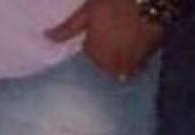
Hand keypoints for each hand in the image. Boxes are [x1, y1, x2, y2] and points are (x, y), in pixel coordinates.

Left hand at [46, 0, 164, 79]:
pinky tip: (136, 39)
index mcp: (96, 57)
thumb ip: (67, 29)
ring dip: (120, 56)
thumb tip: (45, 37)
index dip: (93, 40)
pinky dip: (135, 56)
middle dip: (106, 52)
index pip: (90, 57)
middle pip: (106, 65)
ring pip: (122, 67)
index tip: (98, 26)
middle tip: (111, 29)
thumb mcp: (85, 13)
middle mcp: (114, 67)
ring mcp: (133, 65)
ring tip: (123, 35)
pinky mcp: (149, 59)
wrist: (147, 2)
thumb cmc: (112, 4)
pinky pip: (137, 63)